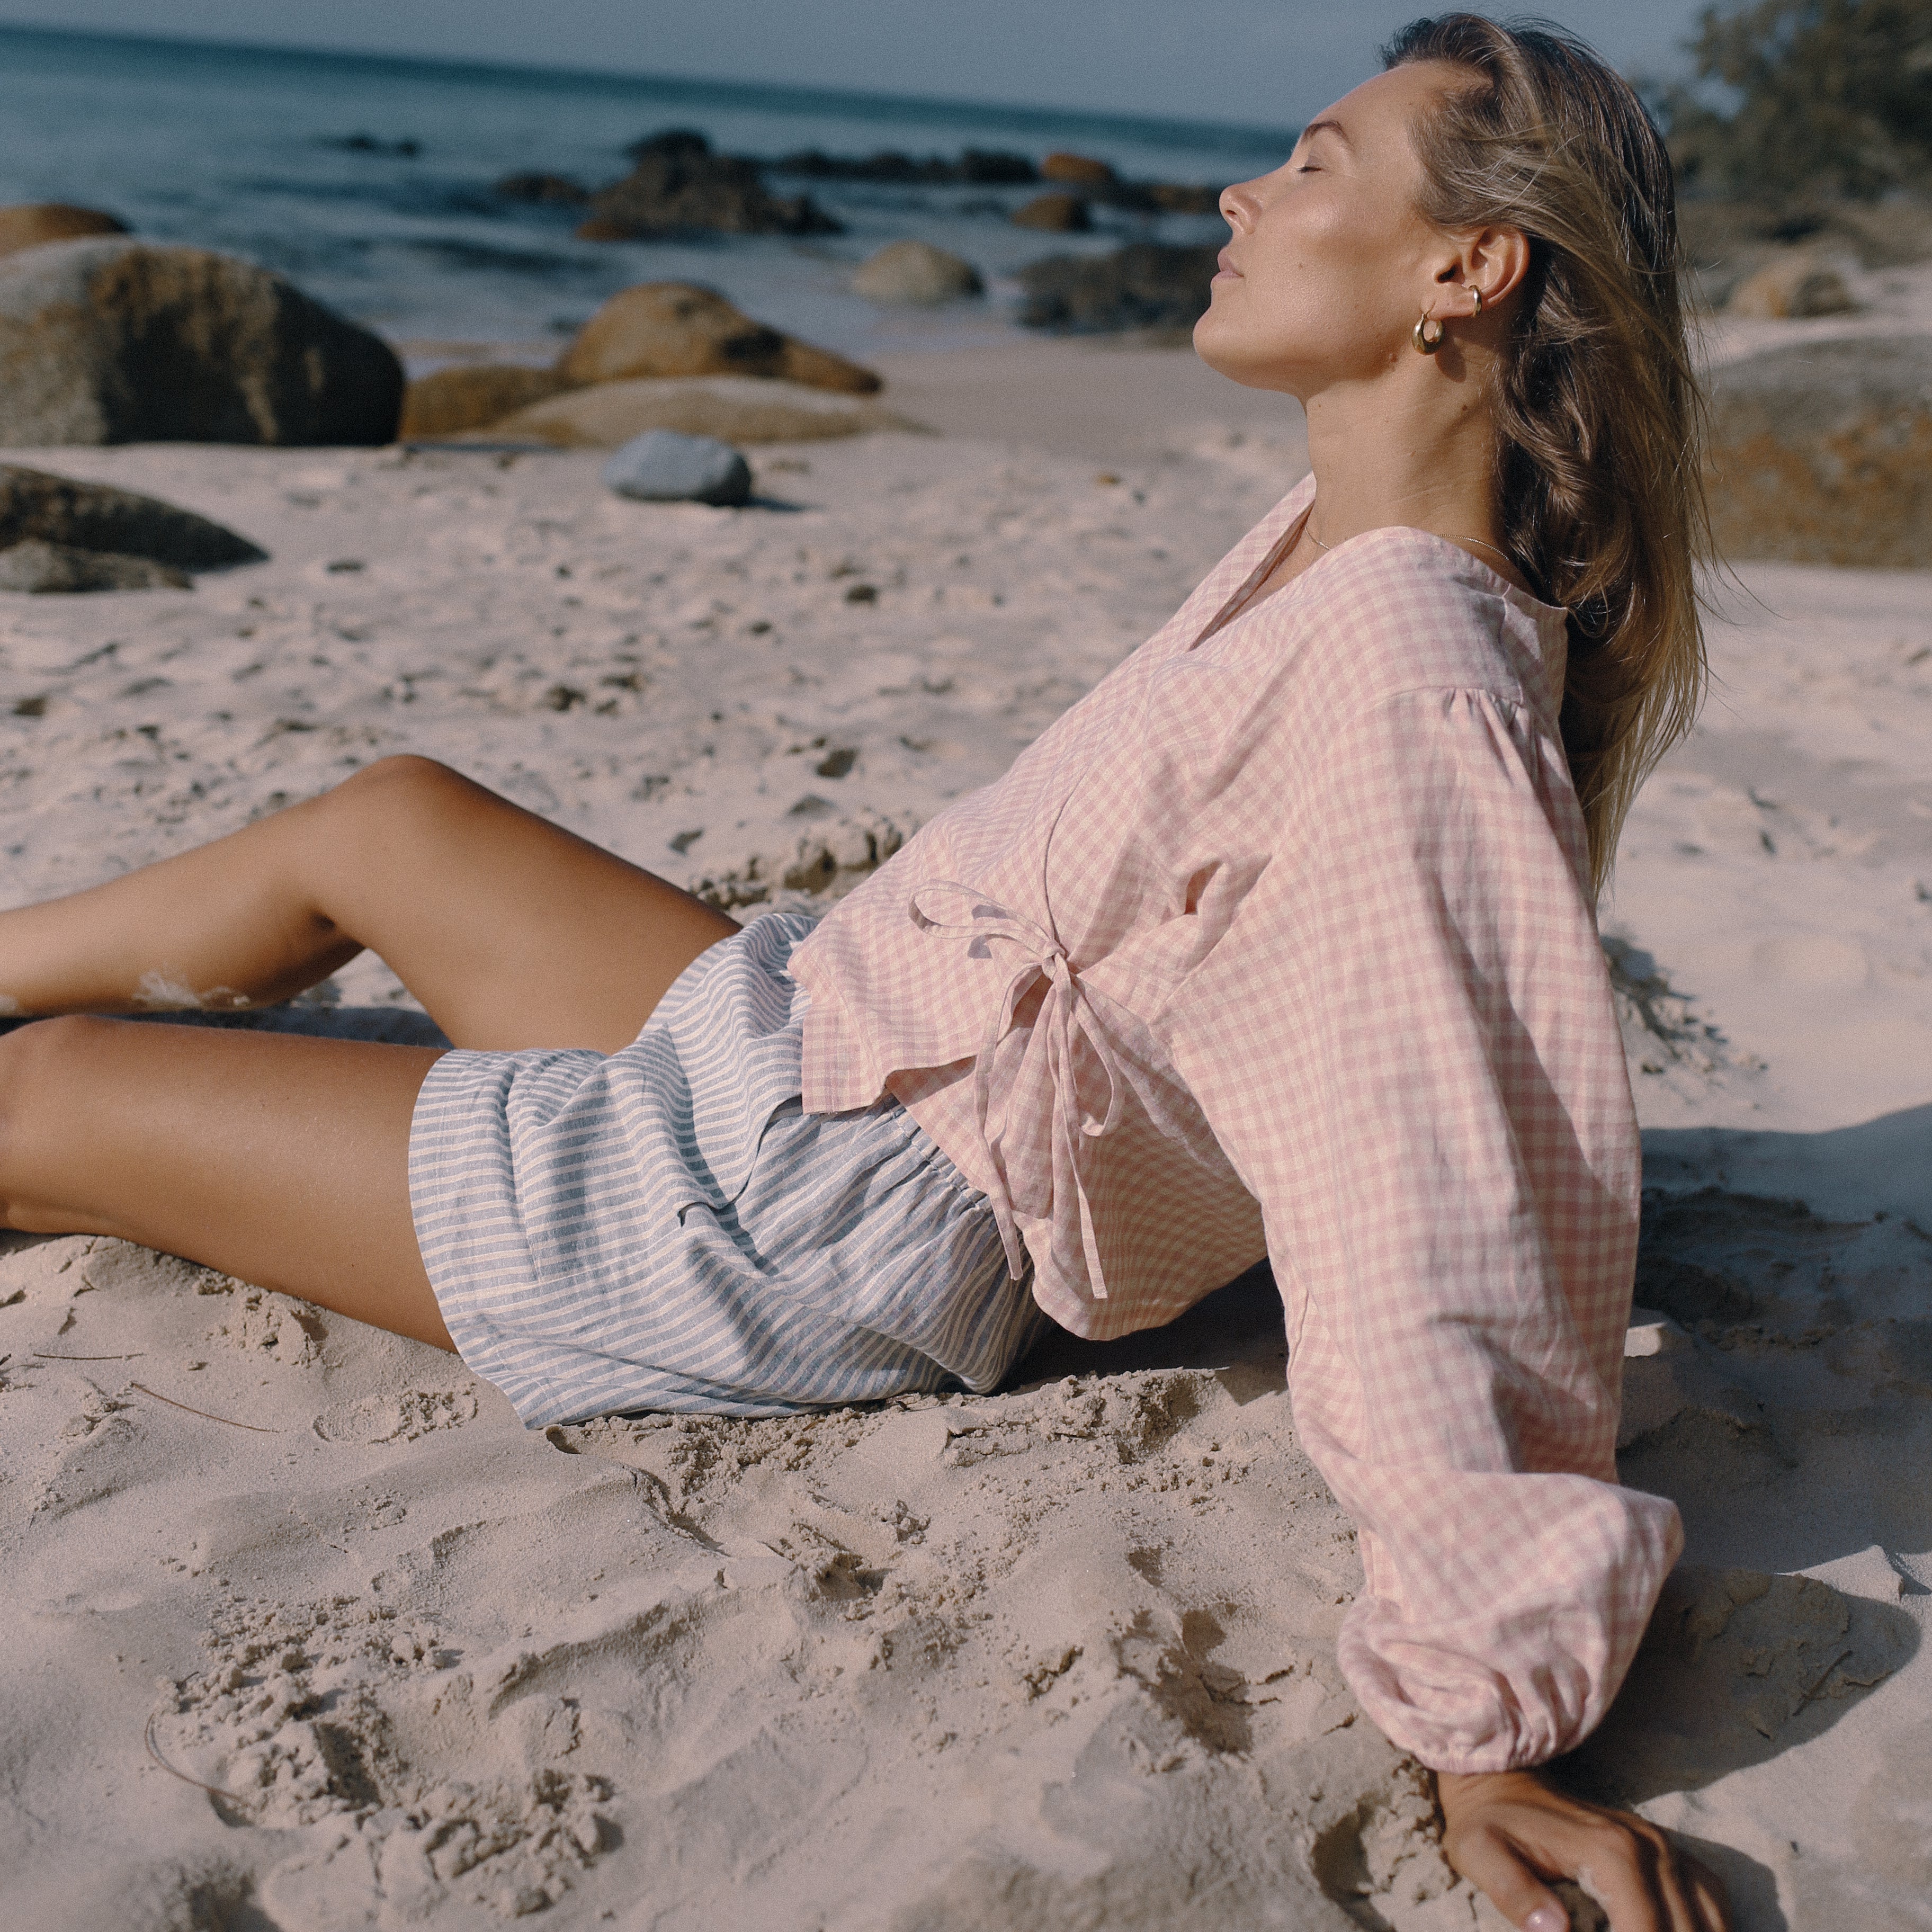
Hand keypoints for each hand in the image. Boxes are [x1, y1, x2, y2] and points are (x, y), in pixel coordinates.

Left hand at [1436, 1769, 1728, 1930]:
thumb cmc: (1488, 1825)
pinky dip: (1708, 1928)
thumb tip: (1556, 1930)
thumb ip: (1514, 1892)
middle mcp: (1650, 1846)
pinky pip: (1710, 1898)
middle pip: (1685, 1930)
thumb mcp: (1481, 1854)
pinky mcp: (1668, 1852)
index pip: (1647, 1931)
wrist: (1500, 1782)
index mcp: (1611, 1851)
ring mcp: (1664, 1847)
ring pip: (1708, 1919)